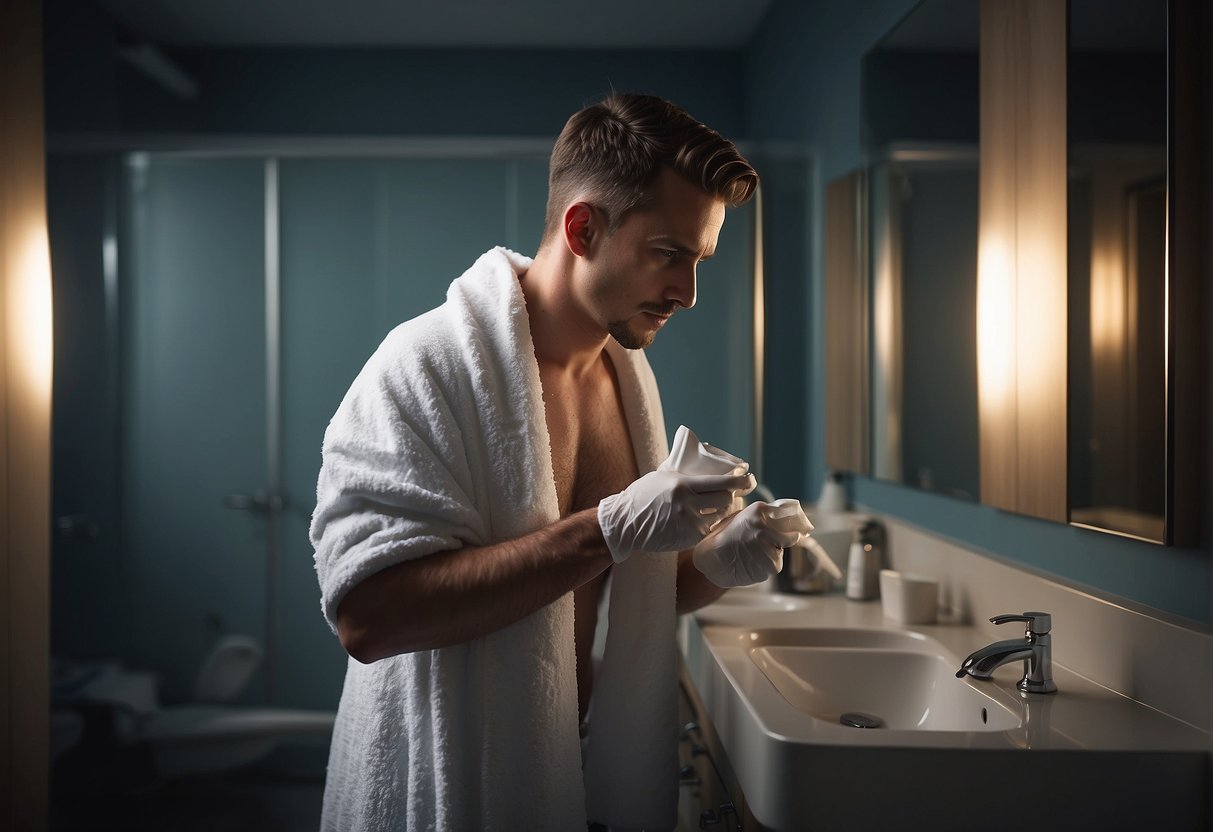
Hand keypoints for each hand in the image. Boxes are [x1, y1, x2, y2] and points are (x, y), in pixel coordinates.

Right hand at [598, 468, 755, 562]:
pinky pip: (707, 530)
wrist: (625, 523)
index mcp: (683, 485)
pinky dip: (708, 525)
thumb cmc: (642, 496)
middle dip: (732, 496)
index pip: (722, 482)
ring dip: (721, 512)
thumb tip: (701, 461)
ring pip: (719, 517)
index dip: (740, 481)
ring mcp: (688, 524)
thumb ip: (683, 472)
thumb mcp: (662, 476)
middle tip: (733, 493)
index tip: (749, 478)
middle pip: (726, 500)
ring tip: (718, 507)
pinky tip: (703, 520)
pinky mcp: (687, 539)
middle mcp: (688, 504)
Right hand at [691, 500, 811, 586]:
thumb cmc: (724, 537)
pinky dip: (766, 564)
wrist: (711, 560)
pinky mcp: (771, 565)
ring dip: (772, 553)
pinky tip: (750, 562)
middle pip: (793, 534)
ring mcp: (769, 547)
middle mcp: (766, 527)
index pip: (792, 513)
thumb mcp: (742, 517)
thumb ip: (765, 515)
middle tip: (766, 543)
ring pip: (782, 550)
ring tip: (752, 553)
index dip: (798, 522)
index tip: (801, 527)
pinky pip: (774, 564)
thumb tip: (790, 516)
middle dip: (784, 539)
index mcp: (759, 511)